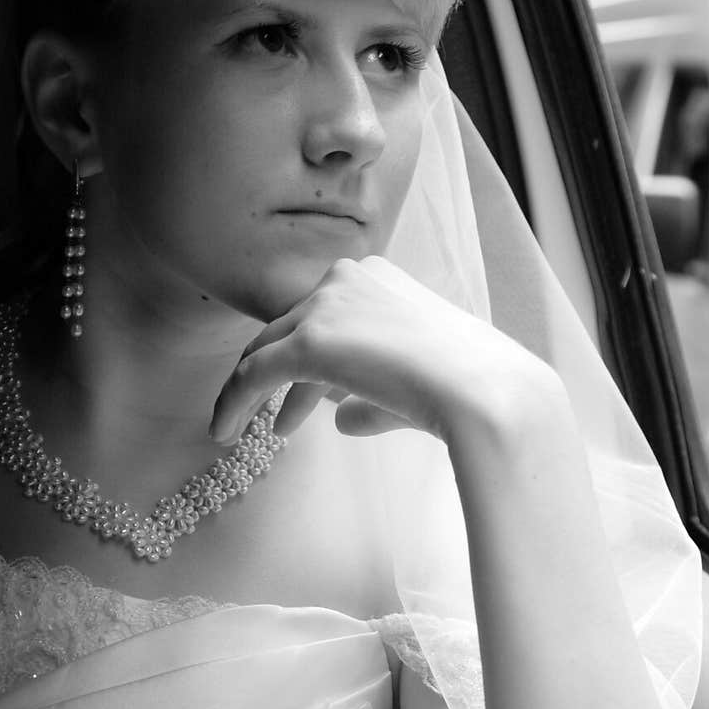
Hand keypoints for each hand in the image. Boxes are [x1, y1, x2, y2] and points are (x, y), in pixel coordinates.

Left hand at [209, 255, 560, 455]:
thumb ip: (372, 396)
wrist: (485, 392)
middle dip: (275, 376)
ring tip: (236, 430)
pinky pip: (253, 374)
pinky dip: (233, 403)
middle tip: (270, 418)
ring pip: (264, 350)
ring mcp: (326, 306)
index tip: (304, 402)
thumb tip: (339, 419)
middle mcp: (346, 278)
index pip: (322, 316)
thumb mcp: (415, 383)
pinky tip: (224, 432)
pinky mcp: (309, 342)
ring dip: (248, 393)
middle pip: (288, 329)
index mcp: (375, 276)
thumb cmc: (467, 388)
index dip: (306, 361)